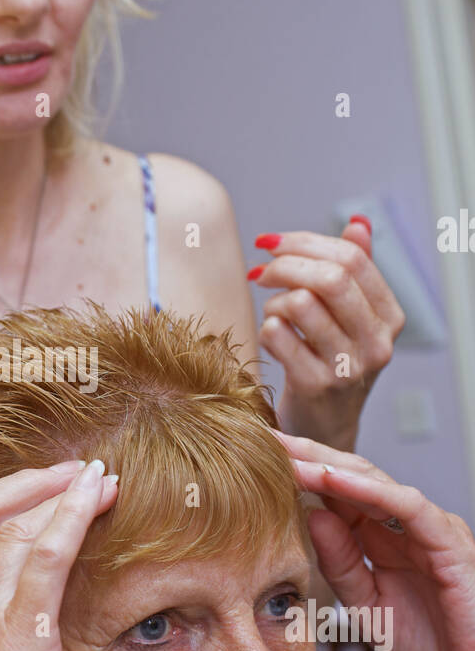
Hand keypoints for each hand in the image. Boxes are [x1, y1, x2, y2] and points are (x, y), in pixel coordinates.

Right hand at [0, 459, 118, 650]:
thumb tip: (5, 645)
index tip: (29, 501)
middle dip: (21, 483)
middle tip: (67, 474)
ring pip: (9, 523)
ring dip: (57, 489)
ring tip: (97, 479)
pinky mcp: (15, 639)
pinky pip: (44, 552)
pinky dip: (73, 512)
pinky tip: (102, 496)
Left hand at [250, 219, 404, 450]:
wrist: (323, 427)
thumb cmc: (330, 361)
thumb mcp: (351, 317)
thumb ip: (356, 270)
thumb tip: (359, 223)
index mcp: (389, 316)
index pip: (352, 259)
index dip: (305, 241)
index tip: (270, 243)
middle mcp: (376, 342)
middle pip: (330, 278)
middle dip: (285, 265)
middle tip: (261, 272)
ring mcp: (348, 367)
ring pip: (300, 304)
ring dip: (274, 302)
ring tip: (273, 314)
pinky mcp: (316, 387)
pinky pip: (278, 335)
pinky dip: (266, 329)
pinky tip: (272, 340)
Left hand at [273, 430, 474, 650]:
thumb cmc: (435, 650)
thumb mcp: (369, 609)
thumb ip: (341, 564)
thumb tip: (311, 515)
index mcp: (383, 541)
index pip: (336, 496)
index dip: (298, 477)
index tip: (257, 463)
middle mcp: (405, 527)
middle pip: (350, 478)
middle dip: (307, 457)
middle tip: (265, 439)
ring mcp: (428, 529)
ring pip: (374, 483)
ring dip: (329, 466)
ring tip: (289, 454)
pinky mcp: (448, 541)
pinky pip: (405, 506)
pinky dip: (368, 491)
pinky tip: (331, 480)